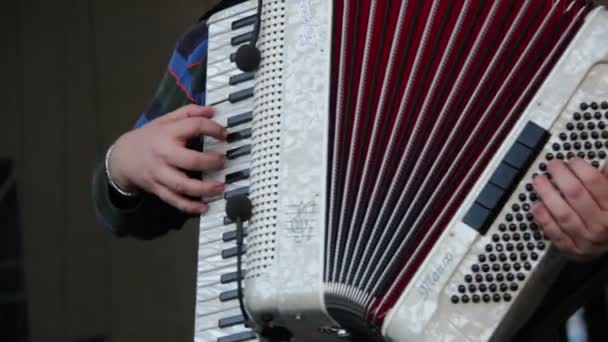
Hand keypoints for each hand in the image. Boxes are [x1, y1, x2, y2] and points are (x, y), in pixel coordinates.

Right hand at [108, 104, 226, 213]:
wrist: (121, 158)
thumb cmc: (148, 138)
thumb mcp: (165, 120)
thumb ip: (188, 113)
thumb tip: (211, 110)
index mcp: (167, 133)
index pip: (193, 127)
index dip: (213, 129)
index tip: (225, 134)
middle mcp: (164, 154)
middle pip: (190, 160)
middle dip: (210, 162)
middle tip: (223, 161)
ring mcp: (160, 174)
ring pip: (182, 185)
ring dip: (204, 188)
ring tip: (220, 187)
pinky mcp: (157, 189)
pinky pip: (174, 200)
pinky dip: (189, 206)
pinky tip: (204, 207)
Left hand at [531, 158, 607, 259]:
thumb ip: (607, 178)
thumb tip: (604, 159)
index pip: (594, 181)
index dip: (580, 167)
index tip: (572, 161)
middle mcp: (602, 224)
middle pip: (575, 194)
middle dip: (560, 176)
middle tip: (552, 166)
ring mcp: (586, 238)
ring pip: (562, 213)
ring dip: (547, 194)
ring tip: (538, 181)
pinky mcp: (571, 249)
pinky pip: (554, 232)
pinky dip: (543, 218)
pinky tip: (535, 205)